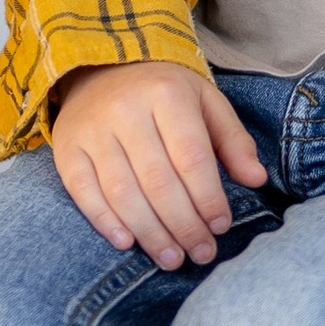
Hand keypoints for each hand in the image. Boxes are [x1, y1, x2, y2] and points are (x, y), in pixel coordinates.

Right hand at [51, 59, 268, 269]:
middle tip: (201, 253)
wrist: (101, 66)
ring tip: (172, 259)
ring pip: (123, 193)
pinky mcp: (67, 149)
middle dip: (184, 225)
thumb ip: (233, 141)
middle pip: (158, 181)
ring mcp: (92, 131)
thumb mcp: (206, 101)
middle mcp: (125, 110)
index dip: (207, 197)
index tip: (221, 226)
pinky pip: (84, 193)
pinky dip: (105, 222)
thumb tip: (257, 180)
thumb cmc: (164, 92)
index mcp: (167, 94)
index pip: (191, 156)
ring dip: (150, 233)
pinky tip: (128, 244)